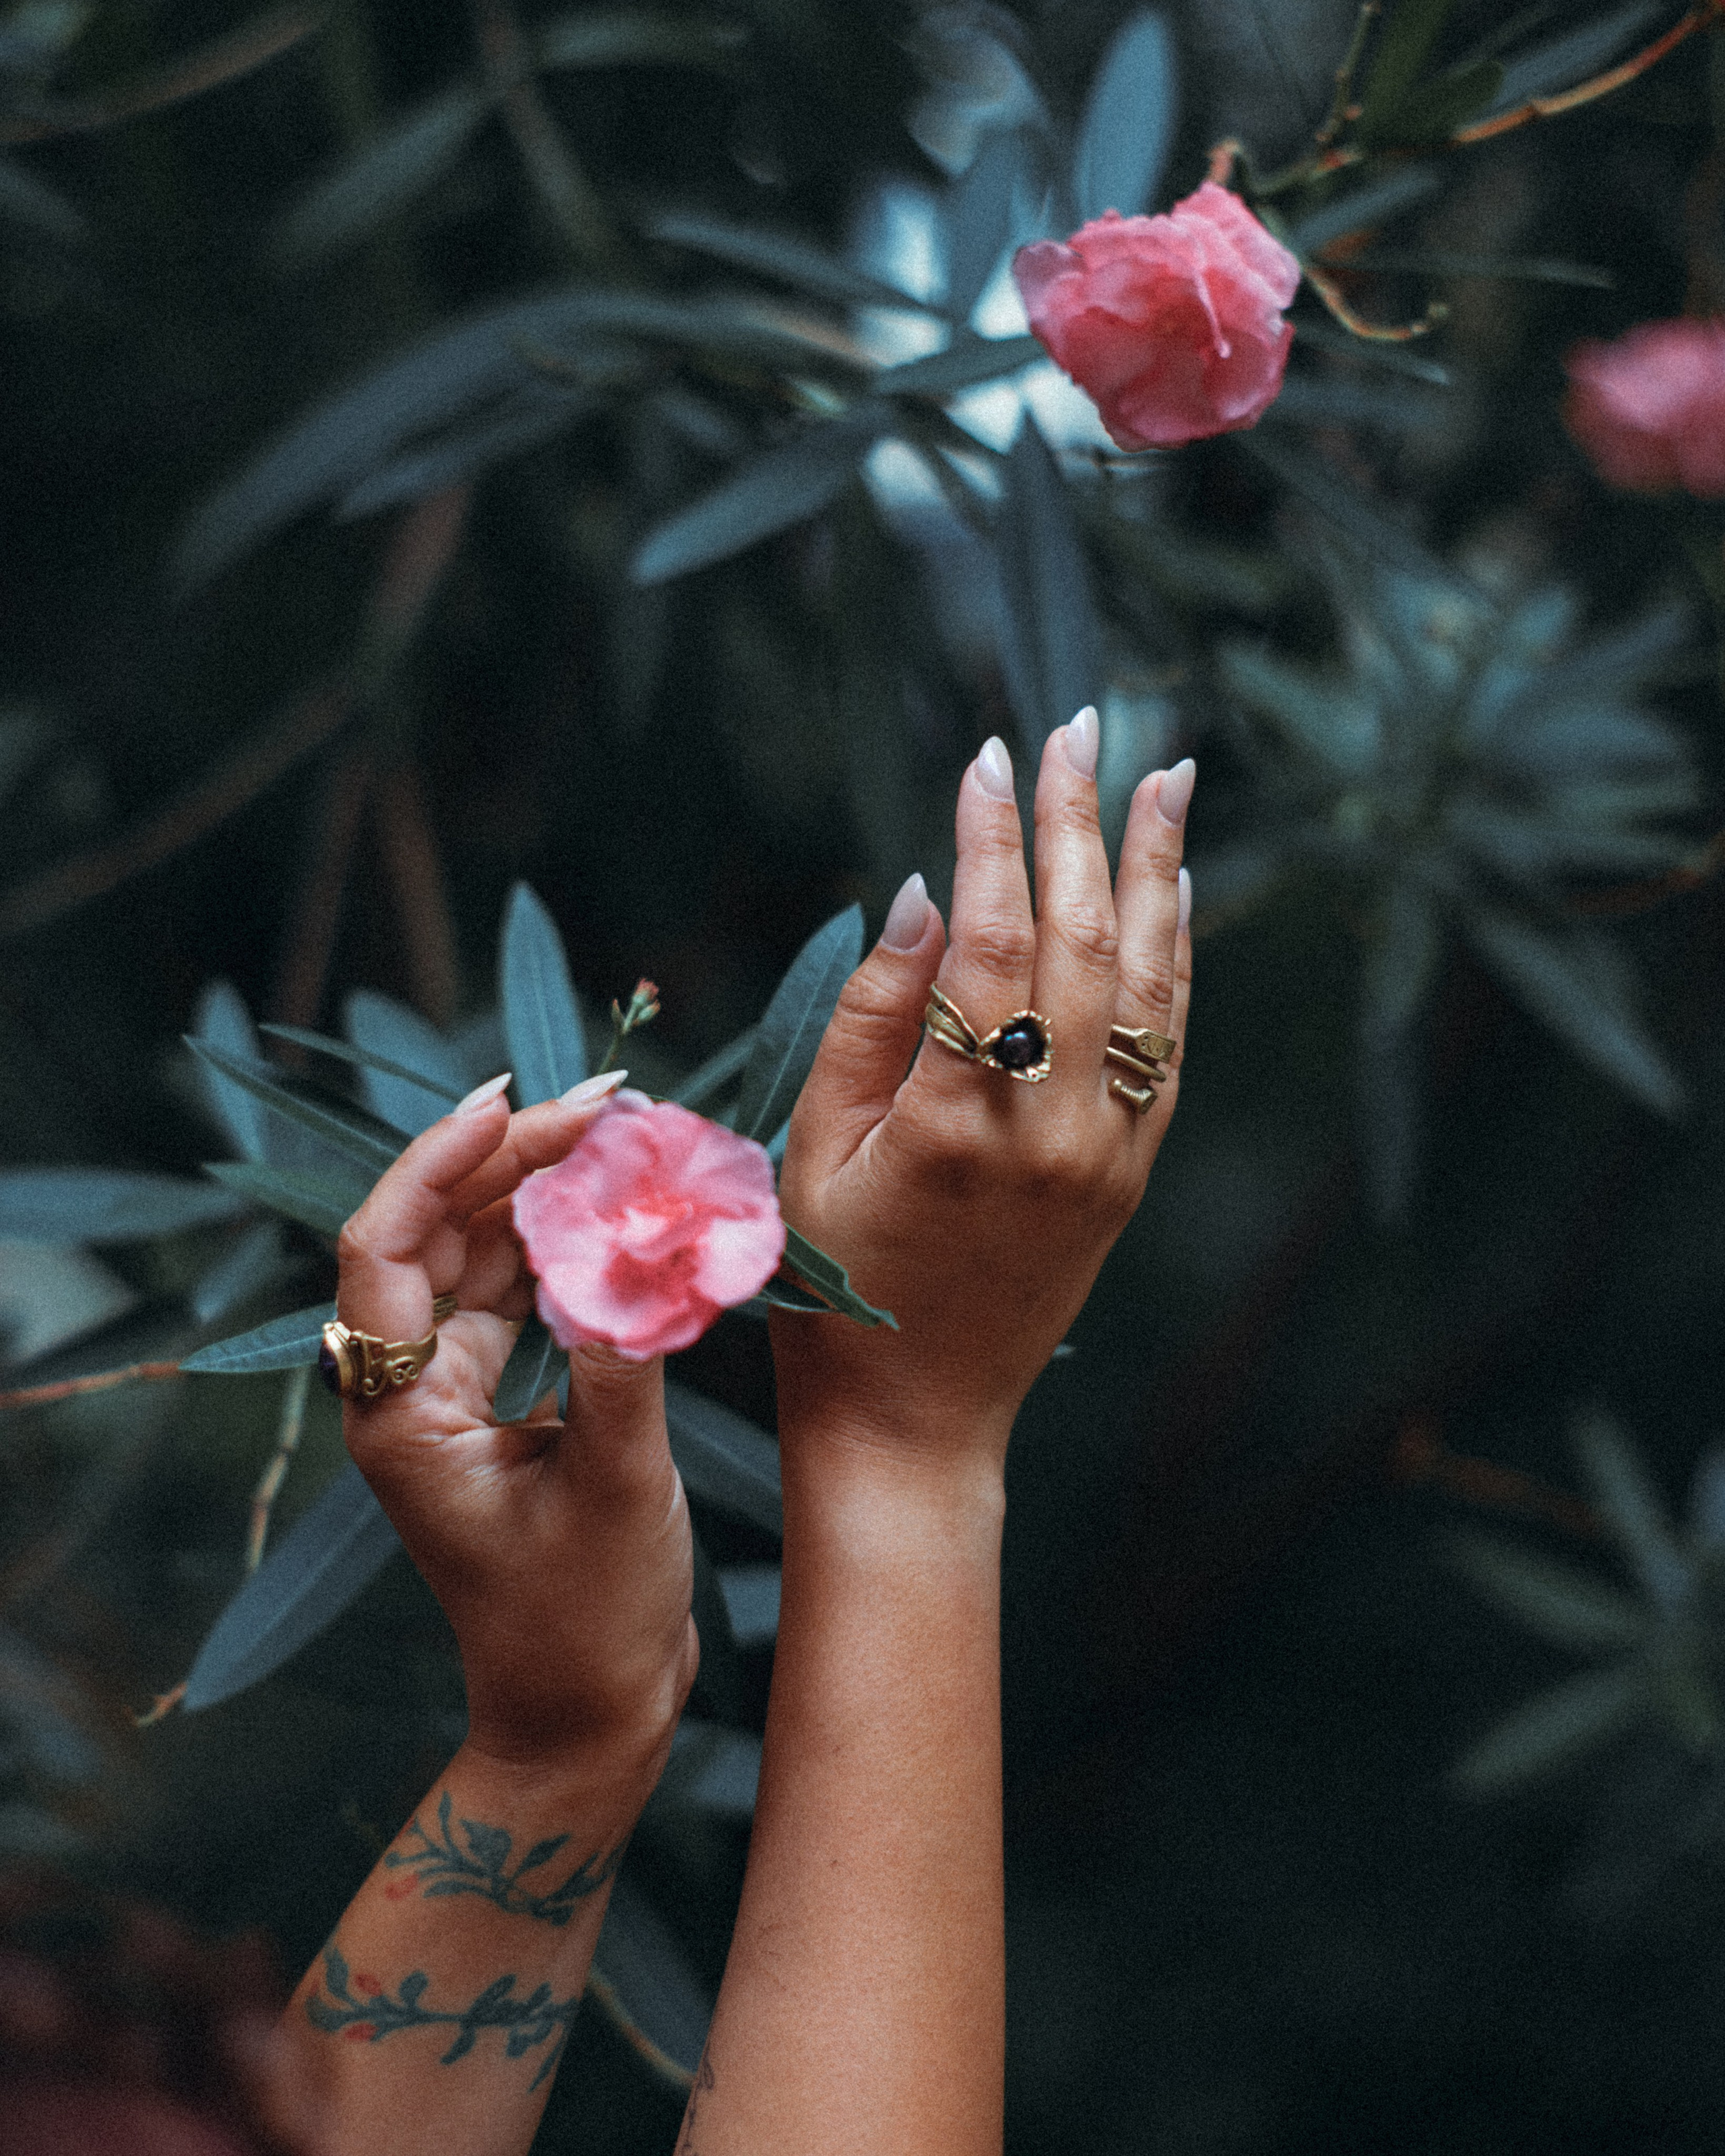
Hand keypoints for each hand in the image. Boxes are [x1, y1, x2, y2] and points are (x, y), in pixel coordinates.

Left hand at [332, 1073, 697, 1783]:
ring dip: (543, 1193)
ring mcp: (450, 1397)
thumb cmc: (585, 1624)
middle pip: (438, 1235)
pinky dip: (566, 1246)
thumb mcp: (615, 1486)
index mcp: (399, 1416)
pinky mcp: (497, 1402)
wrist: (589, 1716)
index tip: (511, 1101)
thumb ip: (624, 1357)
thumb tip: (650, 1242)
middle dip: (515, 1160)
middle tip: (607, 1106)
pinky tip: (620, 1212)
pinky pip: (516, 1294)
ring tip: (622, 1138)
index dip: (437, 1163)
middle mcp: (408, 1394)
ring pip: (479, 1255)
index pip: (385, 1249)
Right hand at [772, 713, 1191, 1463]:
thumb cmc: (836, 1288)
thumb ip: (871, 1017)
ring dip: (1159, 870)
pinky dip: (1179, 958)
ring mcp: (1108, 1152)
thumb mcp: (813, 1150)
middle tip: (1084, 726)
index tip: (991, 756)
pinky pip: (1172, 1043)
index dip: (990, 839)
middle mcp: (1052, 1128)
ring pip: (1151, 982)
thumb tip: (922, 890)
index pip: (985, 939)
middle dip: (1082, 823)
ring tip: (1165, 776)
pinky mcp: (1133, 1174)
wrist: (918, 1419)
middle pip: (1083, 939)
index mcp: (955, 1119)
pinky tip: (1175, 893)